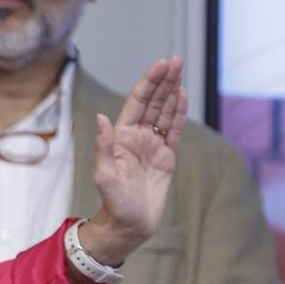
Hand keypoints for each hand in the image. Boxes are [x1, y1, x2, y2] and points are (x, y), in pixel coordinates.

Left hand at [78, 56, 186, 269]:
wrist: (129, 224)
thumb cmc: (113, 202)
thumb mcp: (104, 174)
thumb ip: (104, 145)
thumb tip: (101, 117)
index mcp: (121, 136)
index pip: (137, 102)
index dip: (149, 82)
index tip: (161, 65)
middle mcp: (136, 137)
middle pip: (152, 102)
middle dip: (163, 80)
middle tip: (176, 59)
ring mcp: (152, 145)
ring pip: (164, 112)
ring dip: (172, 91)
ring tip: (180, 70)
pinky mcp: (166, 157)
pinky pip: (174, 130)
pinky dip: (179, 113)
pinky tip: (182, 96)